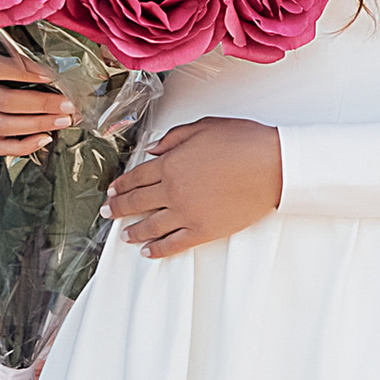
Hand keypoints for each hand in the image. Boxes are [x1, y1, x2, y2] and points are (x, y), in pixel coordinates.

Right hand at [0, 31, 70, 155]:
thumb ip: (11, 49)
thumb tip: (46, 69)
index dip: (25, 72)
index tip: (51, 75)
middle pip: (3, 101)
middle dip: (41, 105)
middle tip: (67, 105)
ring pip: (2, 126)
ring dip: (37, 125)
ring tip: (61, 120)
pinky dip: (22, 146)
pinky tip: (43, 138)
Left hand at [105, 117, 282, 257]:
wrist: (272, 165)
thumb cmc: (243, 142)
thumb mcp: (204, 128)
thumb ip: (173, 138)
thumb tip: (153, 150)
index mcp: (170, 164)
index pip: (137, 177)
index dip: (122, 184)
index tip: (112, 190)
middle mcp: (173, 191)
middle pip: (137, 202)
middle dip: (119, 207)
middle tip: (107, 212)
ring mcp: (187, 213)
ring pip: (151, 225)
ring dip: (133, 231)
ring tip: (123, 235)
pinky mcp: (204, 230)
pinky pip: (174, 243)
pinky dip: (159, 249)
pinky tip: (148, 251)